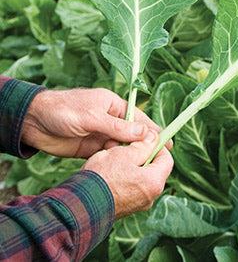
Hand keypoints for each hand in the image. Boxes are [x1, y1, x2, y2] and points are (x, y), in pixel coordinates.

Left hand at [21, 88, 171, 157]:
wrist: (33, 122)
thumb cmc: (63, 110)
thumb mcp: (92, 117)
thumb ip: (118, 126)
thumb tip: (144, 132)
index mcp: (113, 106)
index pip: (139, 118)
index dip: (153, 130)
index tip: (167, 141)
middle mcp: (110, 120)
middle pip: (133, 134)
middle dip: (145, 145)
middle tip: (159, 159)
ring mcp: (101, 135)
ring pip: (122, 147)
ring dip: (131, 155)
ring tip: (144, 167)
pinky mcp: (92, 149)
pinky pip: (109, 156)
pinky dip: (117, 161)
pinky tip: (124, 169)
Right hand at [82, 133, 173, 218]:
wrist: (79, 207)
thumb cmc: (102, 178)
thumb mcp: (124, 154)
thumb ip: (143, 145)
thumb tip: (154, 138)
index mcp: (154, 182)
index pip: (166, 158)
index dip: (157, 145)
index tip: (145, 138)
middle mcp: (151, 196)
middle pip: (154, 168)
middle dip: (141, 153)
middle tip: (125, 145)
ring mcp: (139, 204)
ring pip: (141, 177)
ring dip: (130, 164)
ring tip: (113, 155)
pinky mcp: (126, 208)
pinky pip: (131, 187)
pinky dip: (124, 177)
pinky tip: (109, 170)